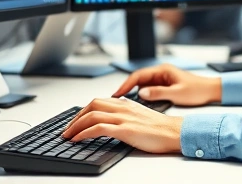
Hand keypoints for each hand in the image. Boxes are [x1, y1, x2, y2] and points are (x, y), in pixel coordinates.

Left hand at [61, 97, 182, 153]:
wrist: (174, 132)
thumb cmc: (160, 128)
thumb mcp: (140, 115)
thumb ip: (126, 113)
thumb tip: (114, 119)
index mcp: (126, 103)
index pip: (98, 102)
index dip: (83, 111)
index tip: (75, 121)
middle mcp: (123, 107)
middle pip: (91, 105)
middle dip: (76, 118)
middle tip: (68, 130)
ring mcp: (123, 118)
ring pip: (92, 116)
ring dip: (75, 126)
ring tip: (68, 136)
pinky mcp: (125, 129)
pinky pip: (98, 128)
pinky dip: (84, 133)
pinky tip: (78, 140)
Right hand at [112, 63, 221, 106]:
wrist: (211, 91)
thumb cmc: (197, 90)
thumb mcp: (177, 93)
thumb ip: (158, 93)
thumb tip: (141, 93)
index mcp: (163, 70)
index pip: (139, 75)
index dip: (126, 84)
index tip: (117, 93)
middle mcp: (161, 72)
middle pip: (138, 79)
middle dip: (126, 88)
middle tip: (115, 98)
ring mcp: (162, 79)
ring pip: (142, 84)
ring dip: (132, 91)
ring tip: (121, 102)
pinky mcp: (164, 86)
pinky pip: (148, 89)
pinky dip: (140, 95)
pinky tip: (136, 103)